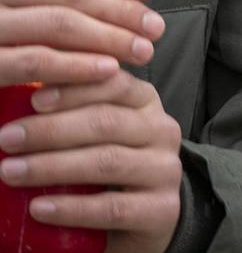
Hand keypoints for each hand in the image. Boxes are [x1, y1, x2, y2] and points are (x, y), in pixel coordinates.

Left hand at [0, 72, 183, 252]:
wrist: (140, 218)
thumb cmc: (105, 168)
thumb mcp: (95, 135)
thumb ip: (72, 116)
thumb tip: (19, 104)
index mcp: (146, 103)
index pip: (115, 85)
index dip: (76, 90)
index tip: (34, 99)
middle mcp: (162, 131)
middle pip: (107, 123)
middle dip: (51, 130)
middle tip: (7, 138)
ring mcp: (166, 170)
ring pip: (107, 162)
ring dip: (53, 167)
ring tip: (11, 172)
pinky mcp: (162, 209)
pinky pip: (112, 207)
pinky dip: (71, 208)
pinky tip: (39, 207)